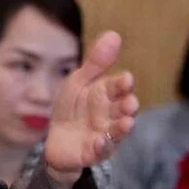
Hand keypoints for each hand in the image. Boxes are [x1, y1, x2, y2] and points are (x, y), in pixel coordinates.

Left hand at [44, 31, 137, 187]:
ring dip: (121, 128)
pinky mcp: (92, 153)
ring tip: (127, 123)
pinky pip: (99, 152)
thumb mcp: (79, 82)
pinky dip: (100, 147)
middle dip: (127, 107)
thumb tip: (114, 34)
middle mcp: (110, 116)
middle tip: (130, 103)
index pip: (118, 88)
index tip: (126, 79)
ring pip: (116, 132)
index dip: (122, 84)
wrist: (57, 140)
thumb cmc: (72, 108)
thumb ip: (96, 62)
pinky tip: (98, 142)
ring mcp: (104, 135)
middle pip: (122, 111)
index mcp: (106, 96)